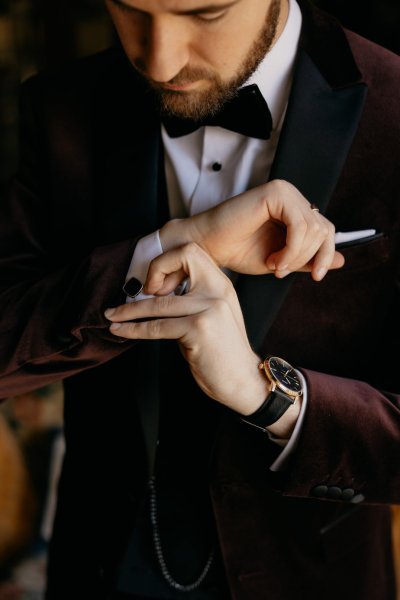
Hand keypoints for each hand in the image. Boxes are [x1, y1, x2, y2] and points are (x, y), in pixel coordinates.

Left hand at [106, 243, 271, 415]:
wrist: (243, 381)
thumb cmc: (222, 353)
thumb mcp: (211, 316)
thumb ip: (189, 300)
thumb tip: (153, 294)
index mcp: (220, 284)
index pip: (191, 252)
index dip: (167, 262)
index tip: (155, 286)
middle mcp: (217, 291)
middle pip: (180, 258)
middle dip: (151, 271)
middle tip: (135, 293)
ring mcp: (209, 308)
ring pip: (159, 302)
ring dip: (129, 310)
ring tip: (112, 315)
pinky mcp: (198, 328)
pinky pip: (156, 326)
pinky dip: (133, 329)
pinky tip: (120, 331)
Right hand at [156, 179, 343, 294]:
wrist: (208, 246)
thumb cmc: (238, 251)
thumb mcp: (282, 260)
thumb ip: (309, 259)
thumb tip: (343, 261)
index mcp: (294, 209)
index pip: (326, 230)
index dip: (325, 255)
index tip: (316, 276)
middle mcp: (292, 196)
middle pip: (324, 229)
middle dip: (309, 257)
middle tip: (281, 271)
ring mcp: (284, 191)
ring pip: (314, 229)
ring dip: (297, 255)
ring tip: (274, 265)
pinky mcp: (275, 193)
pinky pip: (300, 225)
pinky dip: (292, 249)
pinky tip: (274, 259)